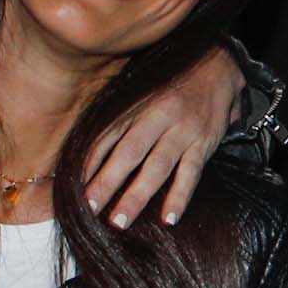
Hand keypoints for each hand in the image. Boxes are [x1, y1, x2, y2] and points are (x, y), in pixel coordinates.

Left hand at [79, 45, 241, 225]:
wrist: (215, 65)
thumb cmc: (169, 86)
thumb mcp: (139, 95)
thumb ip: (117, 121)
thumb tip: (87, 157)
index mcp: (135, 107)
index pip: (106, 138)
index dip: (88, 164)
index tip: (72, 189)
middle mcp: (156, 117)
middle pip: (128, 154)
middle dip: (106, 182)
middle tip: (89, 209)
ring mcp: (182, 131)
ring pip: (157, 167)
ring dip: (137, 196)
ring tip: (119, 221)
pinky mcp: (204, 142)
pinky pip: (191, 173)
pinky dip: (180, 197)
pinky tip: (169, 219)